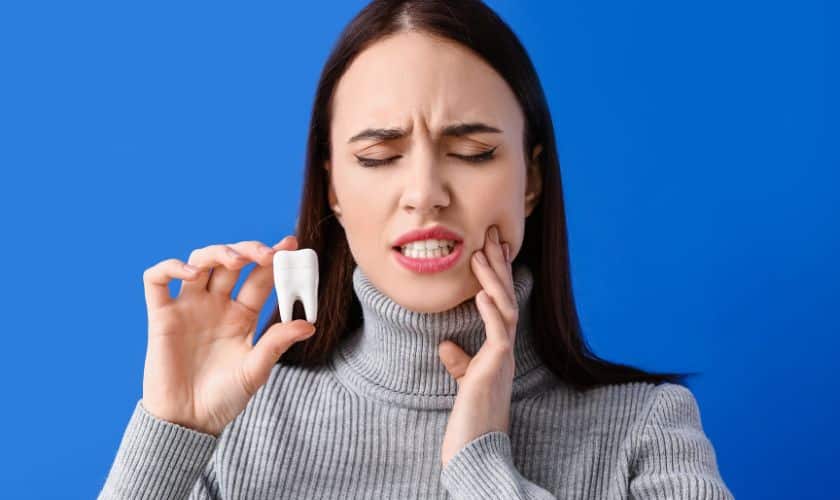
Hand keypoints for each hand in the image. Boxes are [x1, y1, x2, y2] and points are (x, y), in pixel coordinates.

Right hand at [140, 235, 316, 436]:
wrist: (188, 422)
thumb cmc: (223, 399)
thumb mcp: (255, 370)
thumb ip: (276, 344)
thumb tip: (309, 324)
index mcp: (241, 315)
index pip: (259, 277)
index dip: (273, 260)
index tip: (290, 245)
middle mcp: (215, 305)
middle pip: (231, 262)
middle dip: (249, 250)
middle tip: (267, 254)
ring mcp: (188, 307)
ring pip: (199, 261)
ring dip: (217, 252)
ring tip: (236, 260)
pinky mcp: (161, 316)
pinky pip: (157, 280)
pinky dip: (170, 267)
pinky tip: (191, 274)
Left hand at [438, 224, 516, 466]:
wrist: (475, 446)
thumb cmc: (471, 415)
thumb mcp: (464, 381)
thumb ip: (459, 361)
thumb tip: (446, 345)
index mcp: (498, 348)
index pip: (499, 303)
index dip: (496, 276)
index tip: (489, 250)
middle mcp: (505, 348)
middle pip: (506, 297)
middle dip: (498, 267)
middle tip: (491, 236)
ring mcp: (503, 357)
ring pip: (504, 308)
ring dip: (493, 280)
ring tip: (482, 254)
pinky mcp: (496, 368)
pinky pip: (498, 333)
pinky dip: (491, 311)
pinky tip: (482, 293)